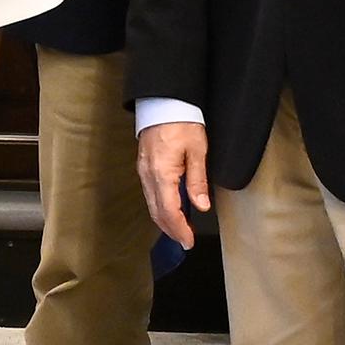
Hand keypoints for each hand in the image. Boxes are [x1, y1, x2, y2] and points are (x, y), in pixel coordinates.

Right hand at [137, 121, 213, 248]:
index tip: (189, 241)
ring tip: (179, 230)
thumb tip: (201, 206)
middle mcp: (148, 176)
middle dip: (171, 229)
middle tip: (185, 241)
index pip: (169, 210)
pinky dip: (160, 207)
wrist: (163, 103)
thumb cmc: (182, 123)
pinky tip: (170, 210)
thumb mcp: (197, 150)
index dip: (179, 228)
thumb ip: (198, 180)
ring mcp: (143, 172)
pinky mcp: (143, 167)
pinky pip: (150, 194)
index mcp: (162, 173)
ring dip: (164, 220)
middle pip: (157, 211)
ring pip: (151, 204)